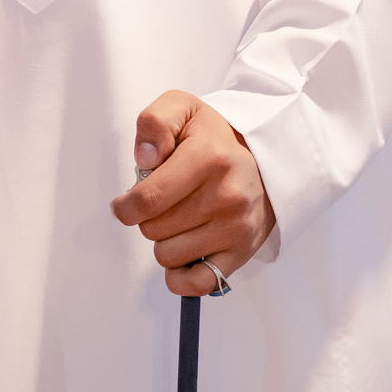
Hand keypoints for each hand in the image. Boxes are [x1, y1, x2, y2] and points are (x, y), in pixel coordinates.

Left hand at [110, 92, 274, 294]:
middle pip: (153, 229)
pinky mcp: (242, 252)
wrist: (265, 158)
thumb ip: (155, 123)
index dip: (125, 206)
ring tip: (180, 219)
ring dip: (165, 241)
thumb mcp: (182, 108)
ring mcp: (236, 227)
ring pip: (168, 256)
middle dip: (149, 217)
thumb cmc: (213, 137)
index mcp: (208, 157)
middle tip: (167, 201)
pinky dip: (180, 276)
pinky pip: (196, 283)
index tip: (126, 203)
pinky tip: (183, 255)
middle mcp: (226, 194)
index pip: (147, 200)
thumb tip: (145, 159)